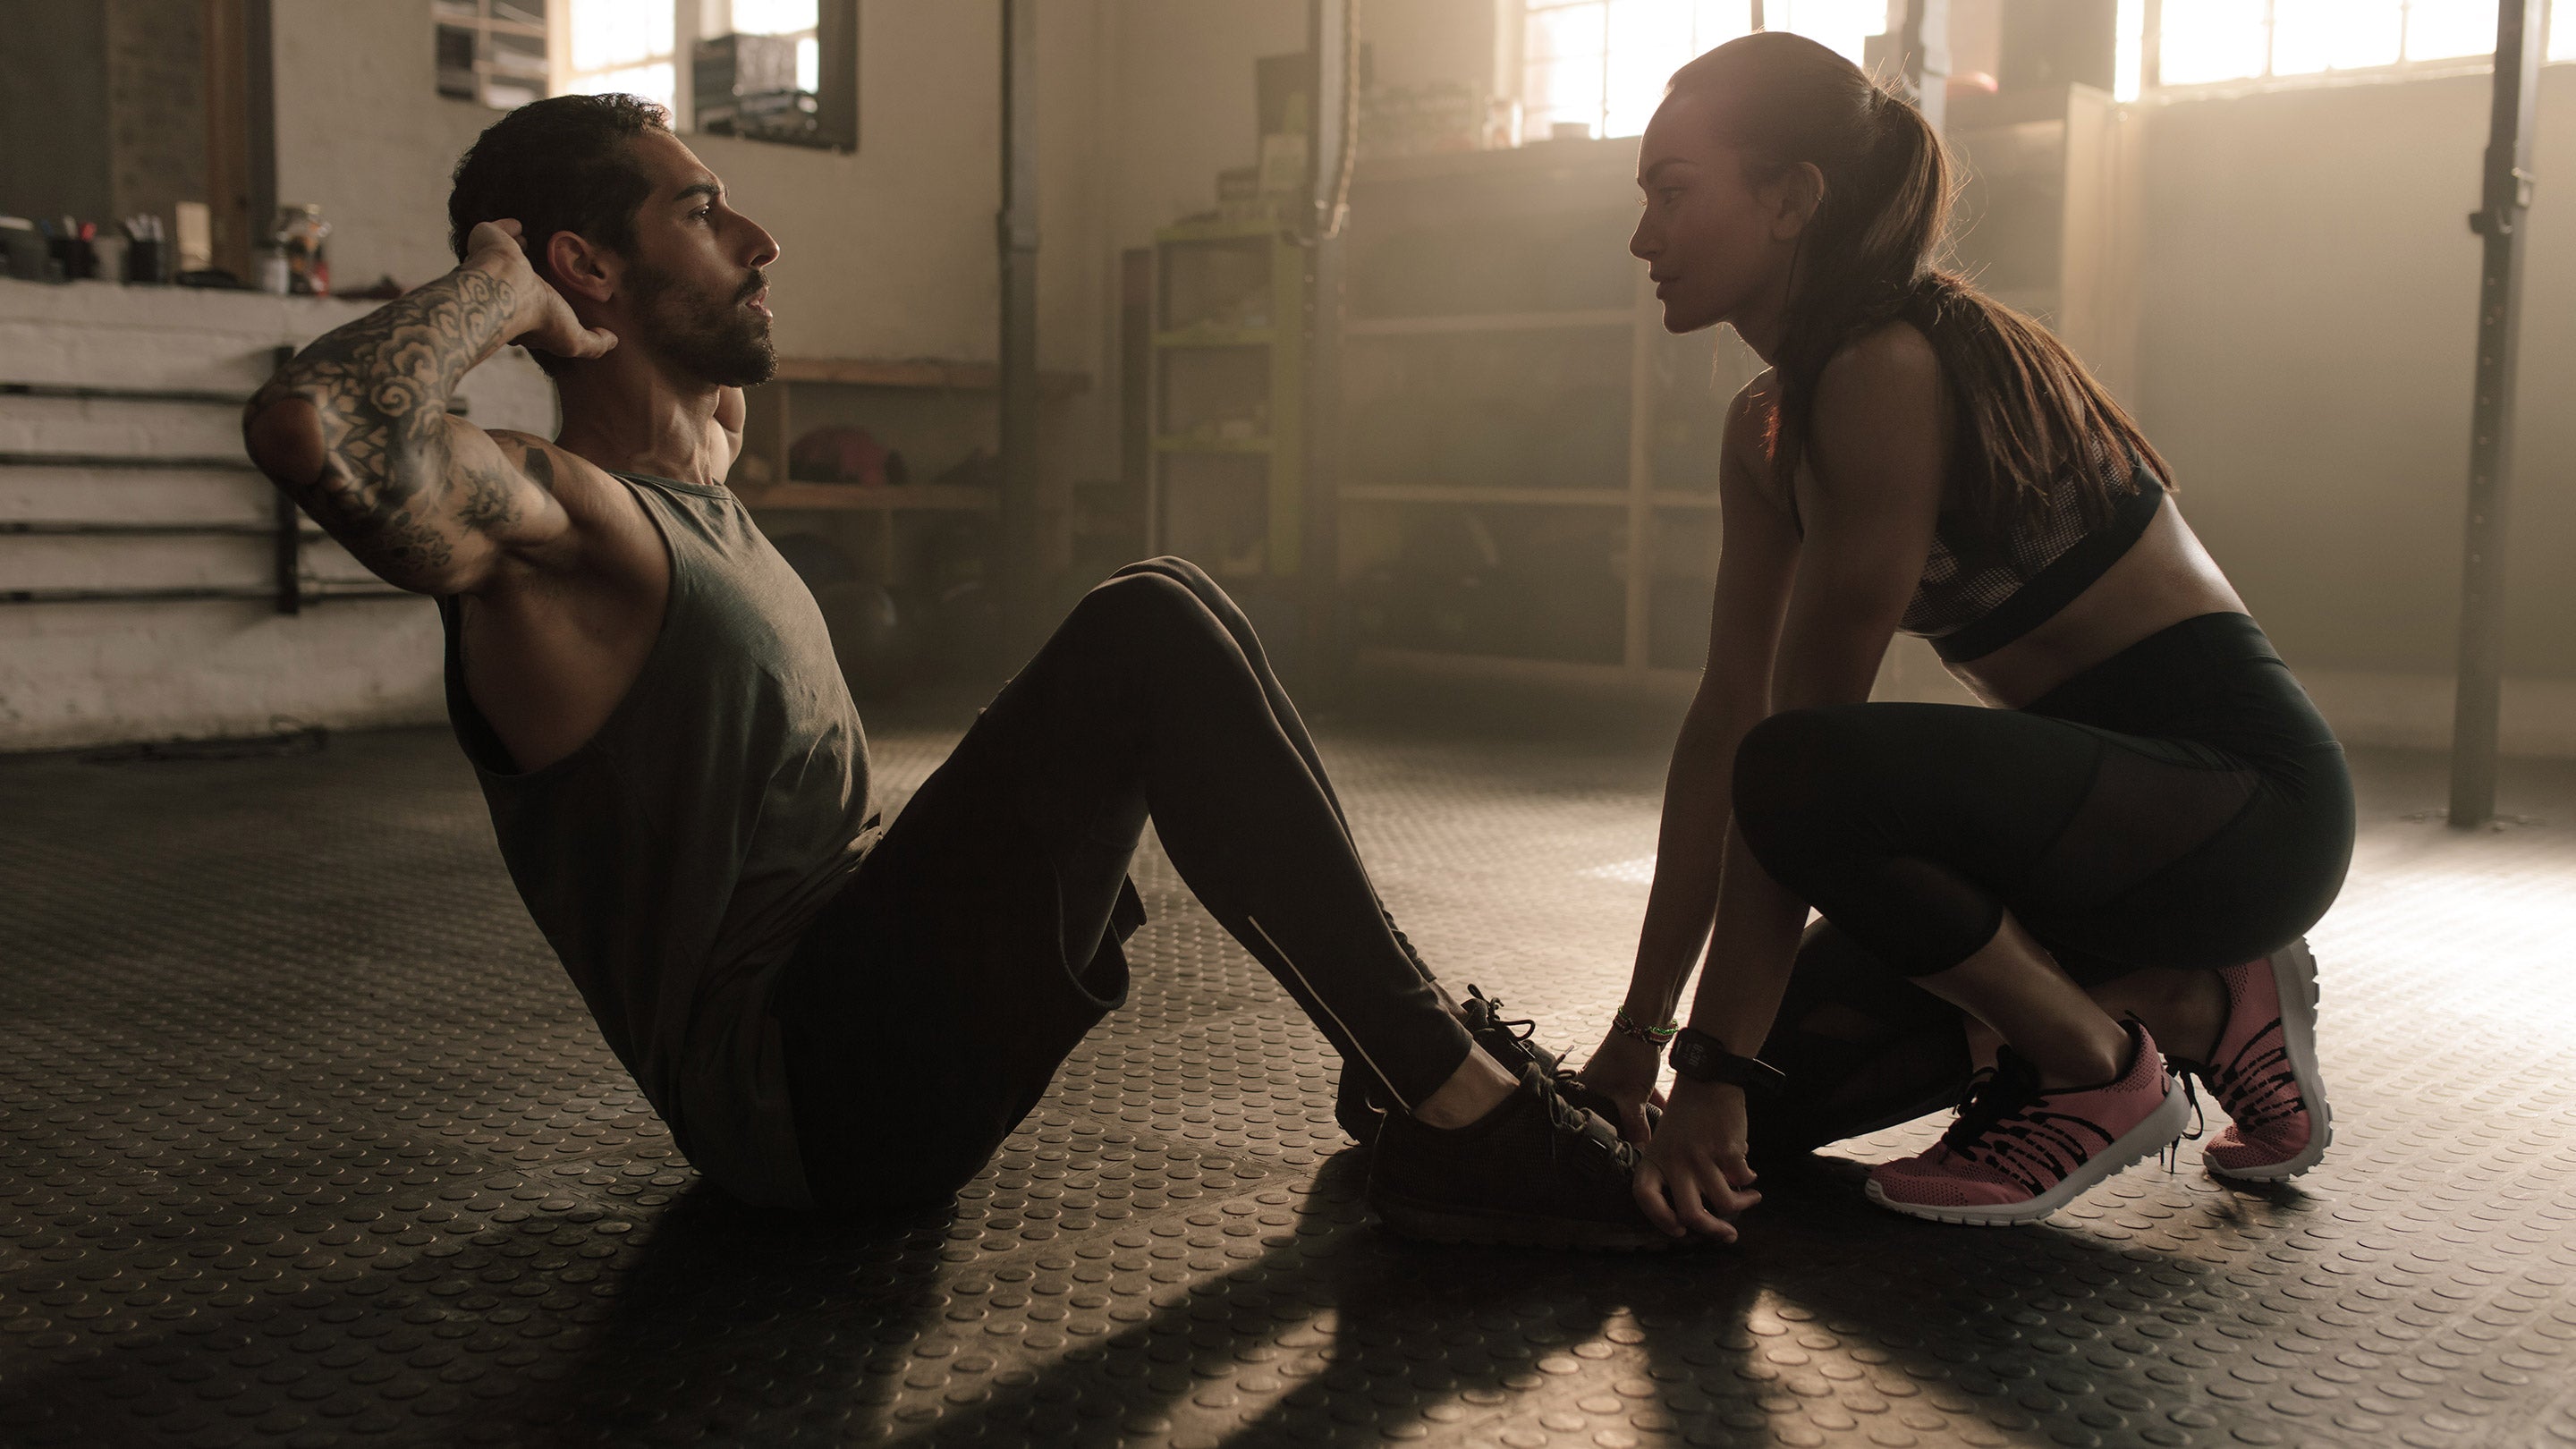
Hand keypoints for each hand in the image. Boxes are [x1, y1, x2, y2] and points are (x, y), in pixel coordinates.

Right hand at [463, 219, 616, 360]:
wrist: (506, 290)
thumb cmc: (539, 319)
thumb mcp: (574, 340)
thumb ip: (595, 344)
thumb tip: (614, 340)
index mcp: (521, 313)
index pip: (530, 311)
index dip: (540, 309)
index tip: (551, 303)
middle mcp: (505, 289)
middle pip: (518, 282)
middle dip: (528, 276)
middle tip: (546, 268)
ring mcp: (496, 264)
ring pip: (506, 256)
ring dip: (517, 250)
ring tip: (529, 244)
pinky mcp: (489, 240)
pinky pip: (497, 231)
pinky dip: (506, 227)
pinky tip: (517, 225)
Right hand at [1575, 1029, 1668, 1144]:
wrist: (1646, 1022)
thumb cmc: (1630, 1056)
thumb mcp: (1633, 1097)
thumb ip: (1635, 1126)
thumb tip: (1641, 1152)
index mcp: (1584, 1090)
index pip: (1590, 1121)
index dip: (1605, 1136)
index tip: (1618, 1153)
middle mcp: (1592, 1085)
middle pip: (1608, 1115)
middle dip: (1626, 1129)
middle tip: (1638, 1146)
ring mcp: (1609, 1078)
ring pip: (1624, 1104)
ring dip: (1640, 1116)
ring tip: (1653, 1132)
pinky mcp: (1625, 1072)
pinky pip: (1634, 1094)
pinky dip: (1647, 1102)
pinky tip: (1663, 1114)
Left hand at [1633, 1076, 1760, 1242]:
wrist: (1707, 1080)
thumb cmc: (1687, 1113)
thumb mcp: (1666, 1140)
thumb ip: (1676, 1172)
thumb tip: (1704, 1208)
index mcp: (1655, 1159)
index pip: (1646, 1198)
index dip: (1660, 1220)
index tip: (1679, 1230)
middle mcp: (1676, 1162)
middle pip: (1691, 1214)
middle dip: (1713, 1231)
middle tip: (1728, 1235)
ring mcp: (1701, 1157)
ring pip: (1724, 1202)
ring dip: (1743, 1205)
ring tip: (1751, 1198)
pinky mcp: (1727, 1150)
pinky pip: (1743, 1179)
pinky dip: (1750, 1181)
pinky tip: (1751, 1177)